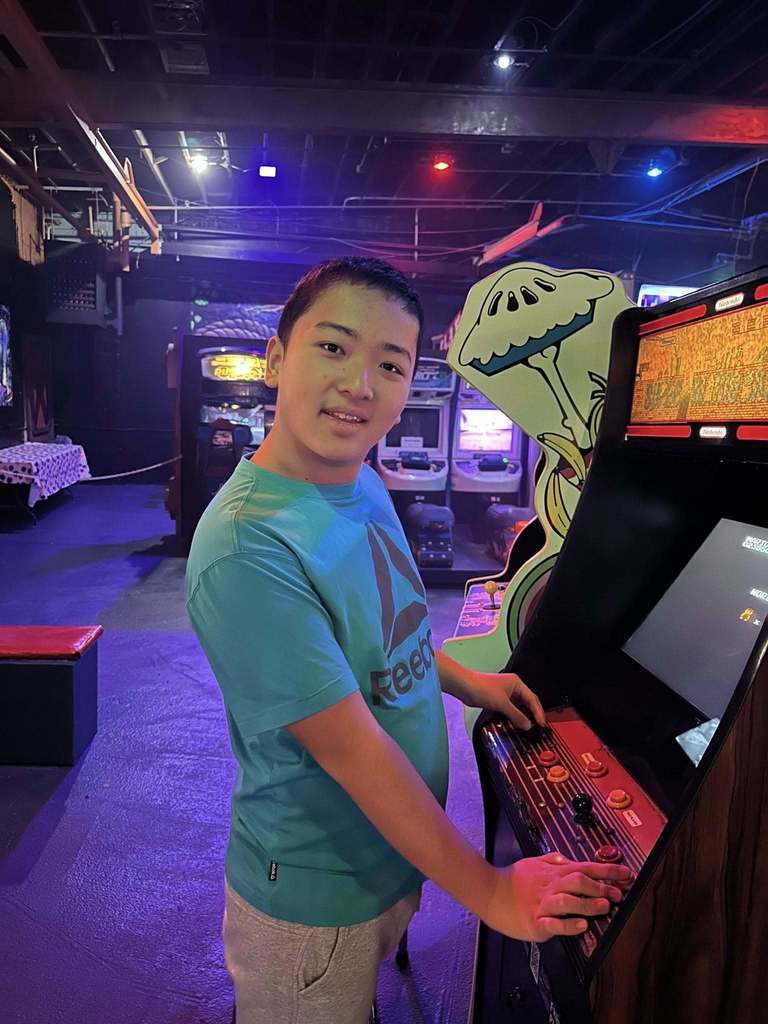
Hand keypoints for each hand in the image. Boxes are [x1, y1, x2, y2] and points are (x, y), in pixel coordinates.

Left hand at [457, 670, 545, 730]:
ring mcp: (505, 693)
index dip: (538, 712)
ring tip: (527, 726)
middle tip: (538, 726)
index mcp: (517, 683)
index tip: (541, 723)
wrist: (465, 687)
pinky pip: (510, 709)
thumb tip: (527, 725)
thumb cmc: (481, 687)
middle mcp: (512, 687)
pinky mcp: (498, 699)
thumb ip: (516, 715)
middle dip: (532, 714)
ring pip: (518, 706)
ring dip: (522, 716)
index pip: (532, 699)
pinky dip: (513, 716)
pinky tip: (515, 723)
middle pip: (527, 702)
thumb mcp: (502, 704)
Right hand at [481, 852, 632, 942]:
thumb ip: (552, 859)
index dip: (607, 871)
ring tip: (603, 907)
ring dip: (588, 904)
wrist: (489, 892)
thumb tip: (567, 857)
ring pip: (569, 901)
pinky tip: (581, 926)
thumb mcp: (533, 862)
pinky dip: (569, 925)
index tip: (626, 874)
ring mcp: (543, 904)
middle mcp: (551, 886)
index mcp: (553, 872)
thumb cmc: (512, 879)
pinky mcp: (535, 922)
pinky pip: (554, 924)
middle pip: (579, 881)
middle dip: (601, 886)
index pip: (585, 868)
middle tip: (618, 893)